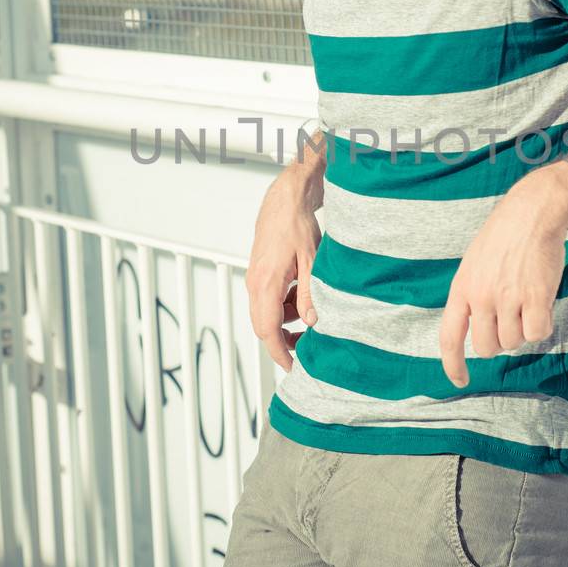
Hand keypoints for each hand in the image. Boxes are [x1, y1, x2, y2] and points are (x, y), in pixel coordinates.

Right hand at [245, 164, 322, 372]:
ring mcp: (255, 278)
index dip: (280, 353)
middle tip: (307, 348)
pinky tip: (302, 294)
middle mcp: (255, 283)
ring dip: (287, 320)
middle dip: (284, 341)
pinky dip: (285, 304)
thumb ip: (310, 295)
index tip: (293, 367)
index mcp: (266, 283)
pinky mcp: (260, 273)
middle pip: (264, 326)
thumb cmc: (297, 224)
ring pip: (267, 313)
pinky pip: (269, 299)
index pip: (267, 330)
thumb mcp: (312, 262)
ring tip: (311, 313)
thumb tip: (312, 323)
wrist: (286, 198)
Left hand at [439, 184, 565, 388]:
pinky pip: (538, 333)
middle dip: (501, 341)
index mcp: (461, 288)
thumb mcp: (474, 264)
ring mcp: (507, 298)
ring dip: (524, 330)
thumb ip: (472, 295)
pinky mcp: (534, 297)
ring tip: (527, 301)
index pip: (449, 337)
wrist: (533, 213)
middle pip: (487, 347)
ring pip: (514, 342)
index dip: (453, 364)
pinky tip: (543, 305)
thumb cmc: (506, 235)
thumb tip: (478, 327)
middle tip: (512, 319)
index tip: (459, 379)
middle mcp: (481, 297)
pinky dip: (543, 325)